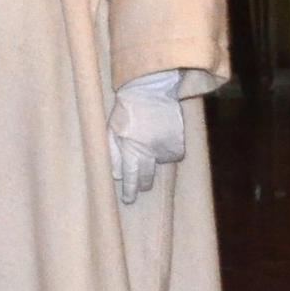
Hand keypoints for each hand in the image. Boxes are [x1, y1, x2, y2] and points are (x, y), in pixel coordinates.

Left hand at [108, 70, 185, 203]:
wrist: (150, 90)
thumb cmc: (126, 109)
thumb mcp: (112, 129)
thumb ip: (113, 153)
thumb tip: (116, 174)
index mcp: (131, 149)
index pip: (130, 177)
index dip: (130, 190)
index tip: (128, 200)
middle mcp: (149, 153)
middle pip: (147, 177)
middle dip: (142, 182)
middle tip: (140, 183)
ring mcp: (165, 149)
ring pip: (159, 166)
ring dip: (153, 162)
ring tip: (148, 147)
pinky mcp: (177, 143)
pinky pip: (170, 155)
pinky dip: (165, 152)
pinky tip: (158, 138)